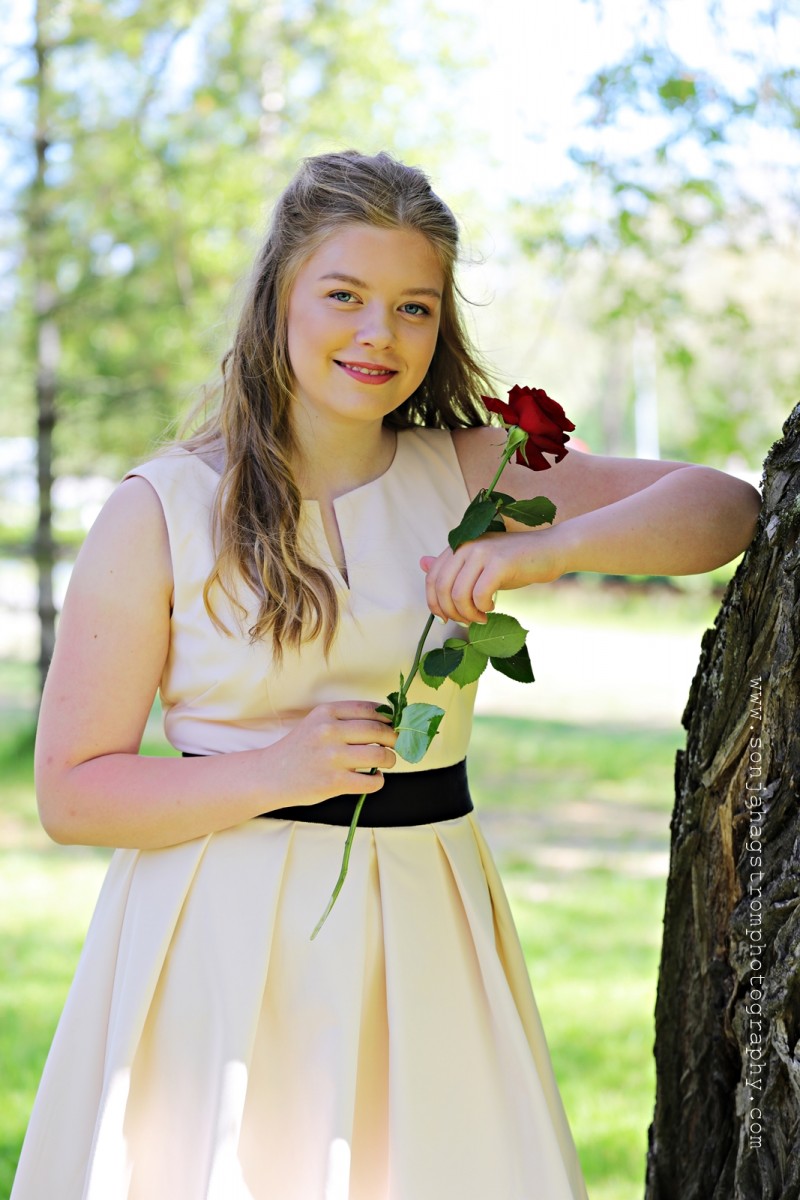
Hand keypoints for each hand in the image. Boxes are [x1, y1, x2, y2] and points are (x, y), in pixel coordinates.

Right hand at [269, 701, 398, 804]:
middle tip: (397, 744)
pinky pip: (370, 781)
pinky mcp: (333, 782)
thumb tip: (388, 722)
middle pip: (378, 731)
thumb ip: (345, 720)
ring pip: (379, 755)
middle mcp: (329, 732)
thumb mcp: (317, 723)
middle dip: (394, 738)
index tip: (395, 724)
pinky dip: (379, 780)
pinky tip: (374, 778)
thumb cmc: (300, 748)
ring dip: (391, 759)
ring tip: (388, 761)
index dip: (389, 717)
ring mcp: (331, 757)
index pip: (370, 709)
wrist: (271, 775)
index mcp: (326, 712)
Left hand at [419, 528, 566, 625]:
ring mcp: (483, 552)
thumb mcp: (478, 564)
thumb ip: (452, 566)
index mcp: (458, 546)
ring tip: (481, 617)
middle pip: (442, 588)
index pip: (432, 578)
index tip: (446, 618)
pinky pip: (479, 594)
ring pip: (459, 594)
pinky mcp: (500, 563)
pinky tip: (492, 607)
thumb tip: (422, 563)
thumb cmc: (513, 562)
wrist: (550, 550)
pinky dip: (483, 608)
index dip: (434, 603)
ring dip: (468, 613)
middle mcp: (466, 546)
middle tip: (466, 621)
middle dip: (451, 612)